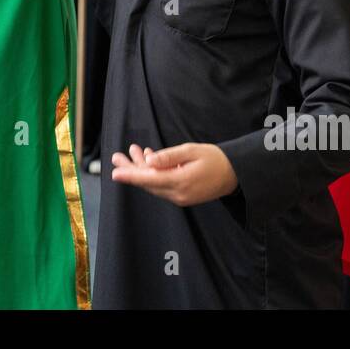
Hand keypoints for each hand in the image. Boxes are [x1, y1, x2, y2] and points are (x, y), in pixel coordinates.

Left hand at [109, 141, 238, 205]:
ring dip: (141, 170)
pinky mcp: (182, 197)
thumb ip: (169, 156)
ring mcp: (180, 198)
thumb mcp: (191, 151)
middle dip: (131, 170)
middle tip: (117, 157)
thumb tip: (149, 160)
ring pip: (154, 184)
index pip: (149, 179)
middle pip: (148, 183)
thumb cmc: (214, 159)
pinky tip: (149, 161)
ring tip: (131, 153)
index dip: (131, 175)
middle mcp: (178, 194)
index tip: (115, 173)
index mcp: (181, 181)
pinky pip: (162, 186)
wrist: (234, 175)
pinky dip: (153, 174)